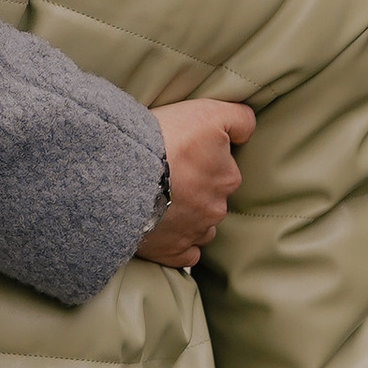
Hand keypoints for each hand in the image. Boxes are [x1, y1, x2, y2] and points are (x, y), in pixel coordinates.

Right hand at [137, 98, 254, 267]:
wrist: (119, 173)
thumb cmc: (161, 139)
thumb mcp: (207, 112)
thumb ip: (239, 119)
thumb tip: (248, 132)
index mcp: (227, 176)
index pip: (226, 168)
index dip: (205, 159)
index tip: (185, 153)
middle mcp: (216, 206)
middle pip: (212, 197)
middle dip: (196, 189)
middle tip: (168, 174)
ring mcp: (195, 231)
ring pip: (201, 225)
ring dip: (188, 216)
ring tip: (160, 200)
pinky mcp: (174, 252)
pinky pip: (185, 254)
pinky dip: (178, 245)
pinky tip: (164, 229)